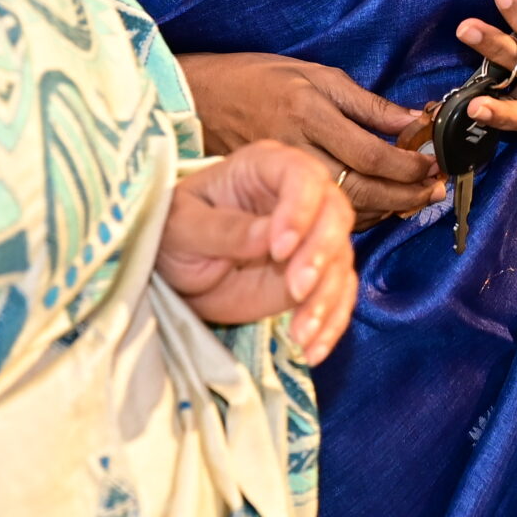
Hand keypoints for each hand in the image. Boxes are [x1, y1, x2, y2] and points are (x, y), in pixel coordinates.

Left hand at [157, 140, 357, 362]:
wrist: (176, 271)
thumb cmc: (175, 233)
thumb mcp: (184, 228)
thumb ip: (224, 230)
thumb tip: (269, 236)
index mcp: (264, 167)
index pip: (301, 176)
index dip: (300, 210)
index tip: (279, 249)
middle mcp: (298, 196)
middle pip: (334, 214)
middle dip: (321, 255)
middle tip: (296, 291)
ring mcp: (311, 236)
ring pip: (340, 258)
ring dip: (327, 298)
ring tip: (301, 334)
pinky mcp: (315, 275)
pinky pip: (338, 294)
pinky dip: (331, 322)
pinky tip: (313, 348)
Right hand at [176, 51, 444, 227]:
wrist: (200, 98)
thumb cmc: (258, 78)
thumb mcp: (315, 74)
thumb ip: (366, 103)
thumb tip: (414, 120)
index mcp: (309, 112)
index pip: (369, 153)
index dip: (407, 165)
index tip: (432, 163)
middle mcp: (296, 148)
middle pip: (360, 188)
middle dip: (405, 195)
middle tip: (434, 191)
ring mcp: (283, 177)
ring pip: (342, 207)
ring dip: (386, 209)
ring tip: (415, 201)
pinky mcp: (272, 194)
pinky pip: (321, 213)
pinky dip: (355, 215)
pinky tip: (377, 207)